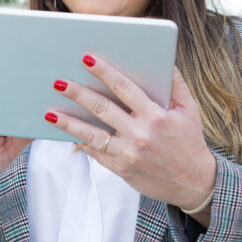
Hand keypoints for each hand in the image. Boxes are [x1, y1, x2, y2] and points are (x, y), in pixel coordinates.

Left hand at [46, 54, 215, 220]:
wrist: (193, 183)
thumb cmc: (190, 142)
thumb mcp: (189, 111)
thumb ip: (176, 85)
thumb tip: (165, 60)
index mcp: (156, 116)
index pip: (125, 88)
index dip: (104, 72)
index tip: (87, 59)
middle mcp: (139, 135)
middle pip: (101, 109)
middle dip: (77, 93)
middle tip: (58, 82)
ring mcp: (128, 154)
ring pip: (91, 134)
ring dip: (68, 123)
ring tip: (49, 113)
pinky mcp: (120, 169)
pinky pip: (95, 153)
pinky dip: (79, 142)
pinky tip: (65, 133)